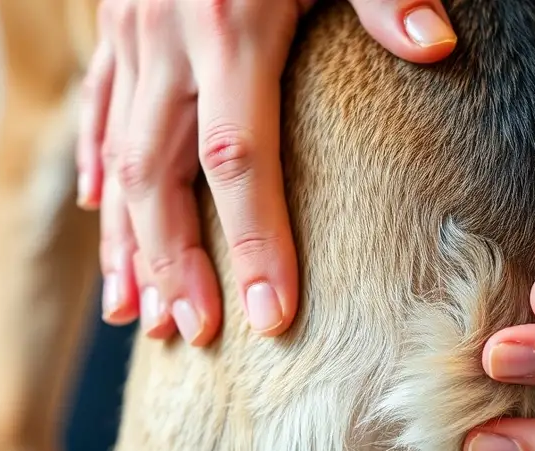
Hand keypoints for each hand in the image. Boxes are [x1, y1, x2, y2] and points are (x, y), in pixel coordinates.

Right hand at [77, 0, 456, 343]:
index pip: (238, 161)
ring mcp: (130, 37)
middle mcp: (166, 43)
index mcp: (229, 29)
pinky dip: (98, 172)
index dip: (253, 243)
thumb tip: (437, 44)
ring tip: (137, 316)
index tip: (271, 317)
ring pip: (116, 158)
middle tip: (191, 336)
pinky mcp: (114, 25)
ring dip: (127, 241)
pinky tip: (105, 221)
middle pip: (160, 178)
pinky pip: (96, 111)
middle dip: (175, 264)